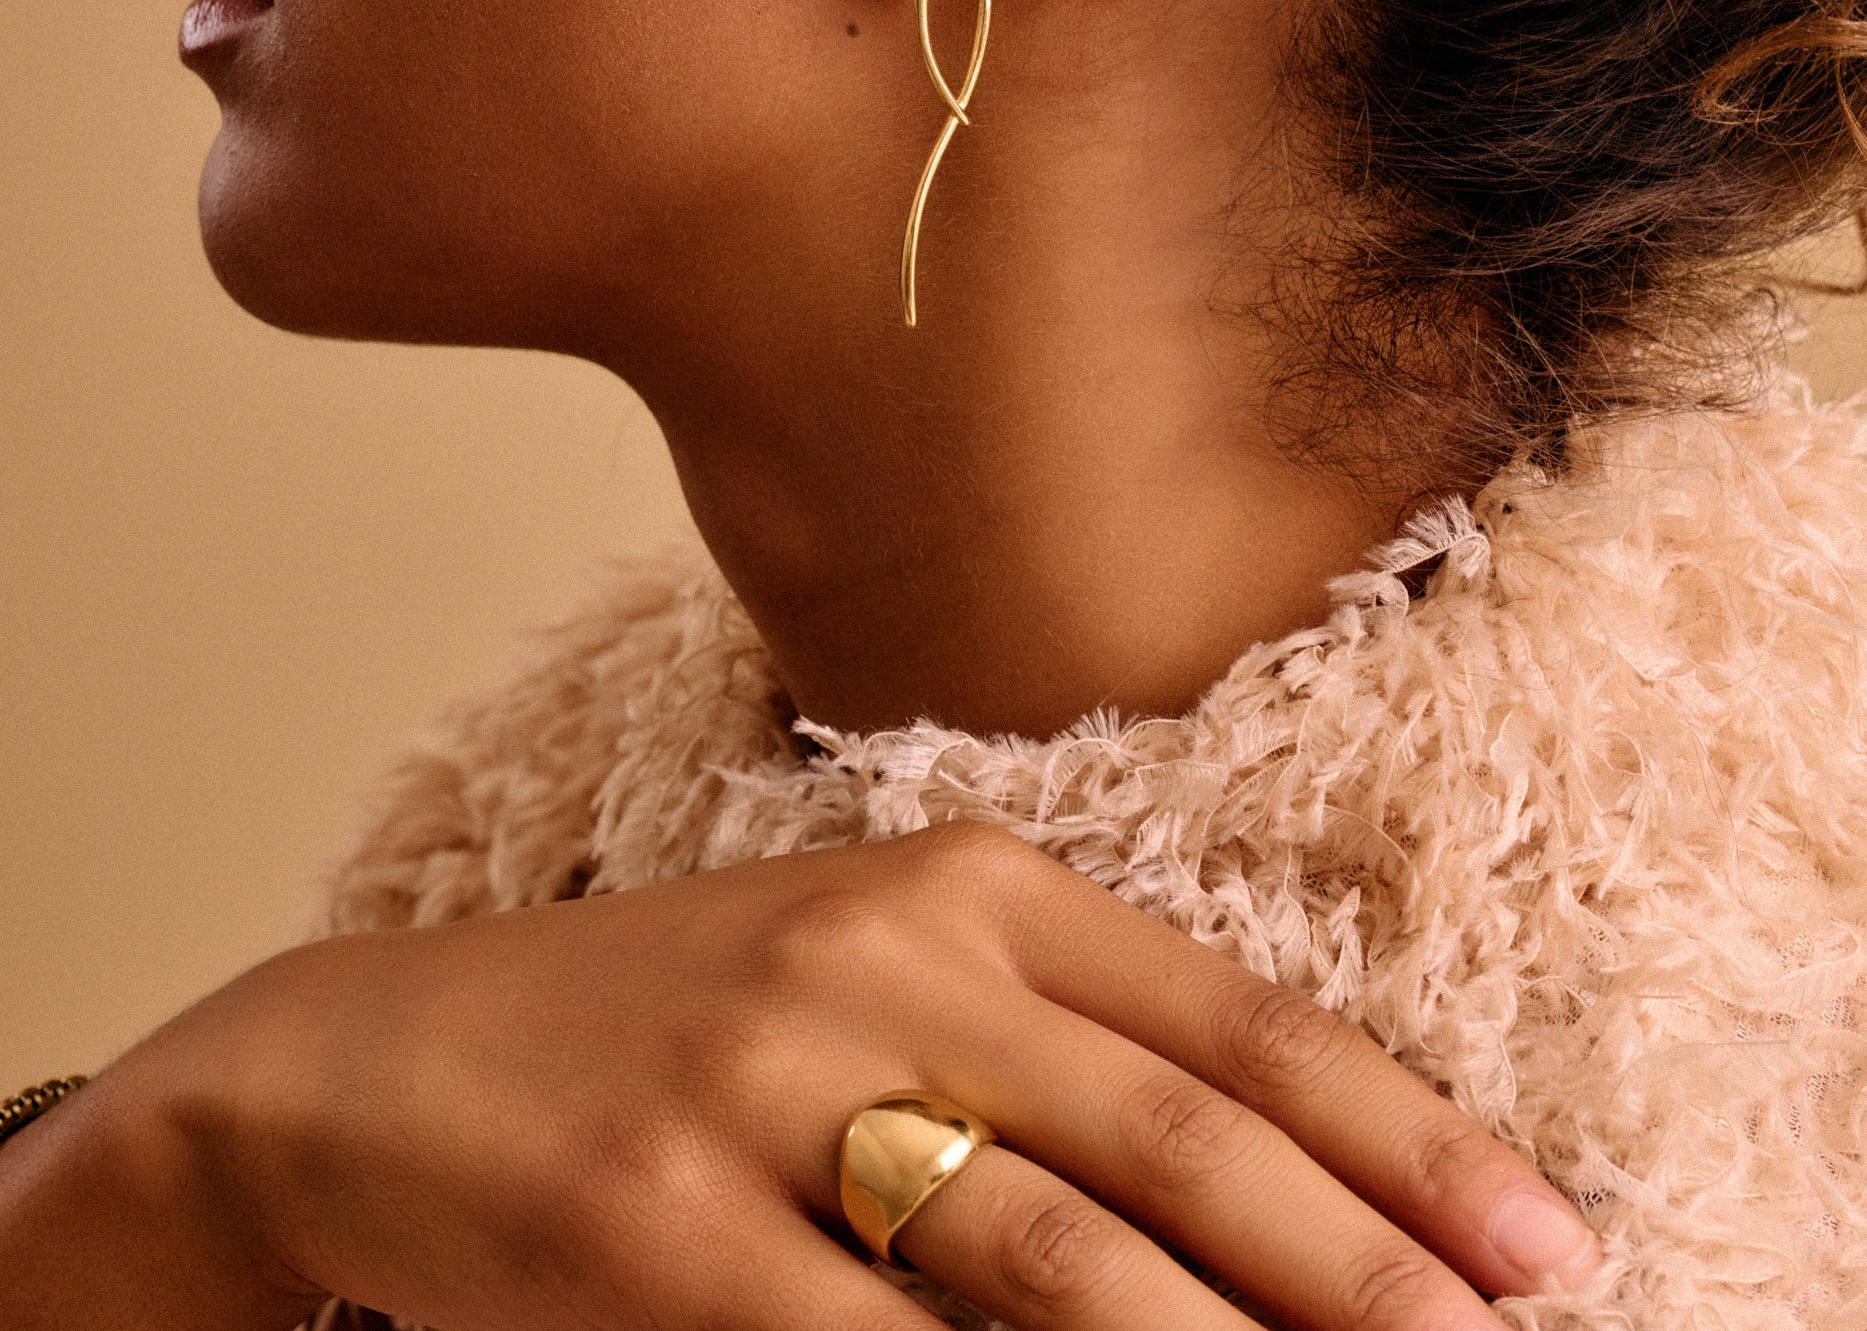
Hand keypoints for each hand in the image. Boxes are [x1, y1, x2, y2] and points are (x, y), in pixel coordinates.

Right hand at [0, 823, 1596, 1328]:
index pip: (1225, 1017)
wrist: (394, 1059)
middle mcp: (881, 960)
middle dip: (1359, 1268)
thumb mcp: (873, 982)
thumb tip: (1257, 1206)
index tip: (1538, 1248)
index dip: (1395, 1136)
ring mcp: (762, 1085)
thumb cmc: (682, 1026)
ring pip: (1049, 1256)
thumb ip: (1051, 1057)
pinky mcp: (655, 1223)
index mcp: (961, 886)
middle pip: (1166, 1138)